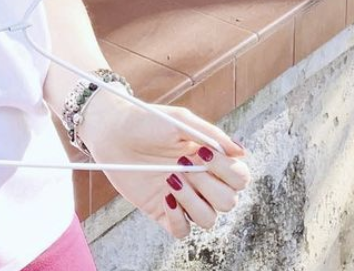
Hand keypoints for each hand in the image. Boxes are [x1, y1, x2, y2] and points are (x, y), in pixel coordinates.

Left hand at [79, 88, 250, 239]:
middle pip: (228, 201)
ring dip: (193, 200)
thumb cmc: (146, 121)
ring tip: (170, 178)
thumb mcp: (180, 121)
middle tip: (181, 163)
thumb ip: (212, 134)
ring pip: (209, 219)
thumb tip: (242, 151)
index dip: (229, 171)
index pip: (239, 177)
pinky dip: (178, 218)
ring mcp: (183, 198)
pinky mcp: (163, 211)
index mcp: (209, 158)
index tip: (204, 153)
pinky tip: (165, 197)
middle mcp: (200, 181)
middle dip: (208, 184)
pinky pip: (183, 231)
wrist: (111, 131)